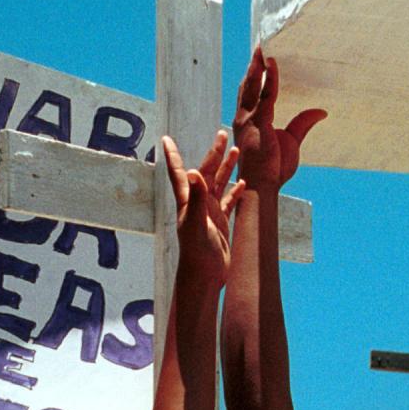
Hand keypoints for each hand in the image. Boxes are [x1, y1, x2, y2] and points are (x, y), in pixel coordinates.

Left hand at [164, 130, 242, 290]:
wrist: (205, 275)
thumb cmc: (197, 252)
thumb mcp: (198, 223)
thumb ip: (197, 198)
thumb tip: (196, 171)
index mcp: (188, 200)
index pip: (179, 172)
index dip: (172, 155)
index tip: (165, 138)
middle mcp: (197, 203)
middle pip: (205, 171)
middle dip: (214, 153)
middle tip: (223, 133)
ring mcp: (209, 212)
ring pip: (219, 183)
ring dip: (227, 168)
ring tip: (236, 151)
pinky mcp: (220, 222)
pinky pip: (229, 201)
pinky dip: (235, 190)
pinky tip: (243, 183)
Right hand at [232, 49, 323, 193]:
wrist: (263, 186)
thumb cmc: (273, 168)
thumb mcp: (291, 141)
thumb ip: (302, 123)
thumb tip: (321, 111)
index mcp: (249, 120)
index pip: (250, 92)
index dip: (253, 75)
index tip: (258, 59)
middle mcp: (244, 117)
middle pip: (248, 84)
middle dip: (253, 64)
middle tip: (259, 45)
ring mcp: (248, 119)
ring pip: (252, 85)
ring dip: (257, 65)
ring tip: (262, 47)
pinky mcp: (258, 122)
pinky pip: (265, 95)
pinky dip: (269, 78)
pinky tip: (273, 63)